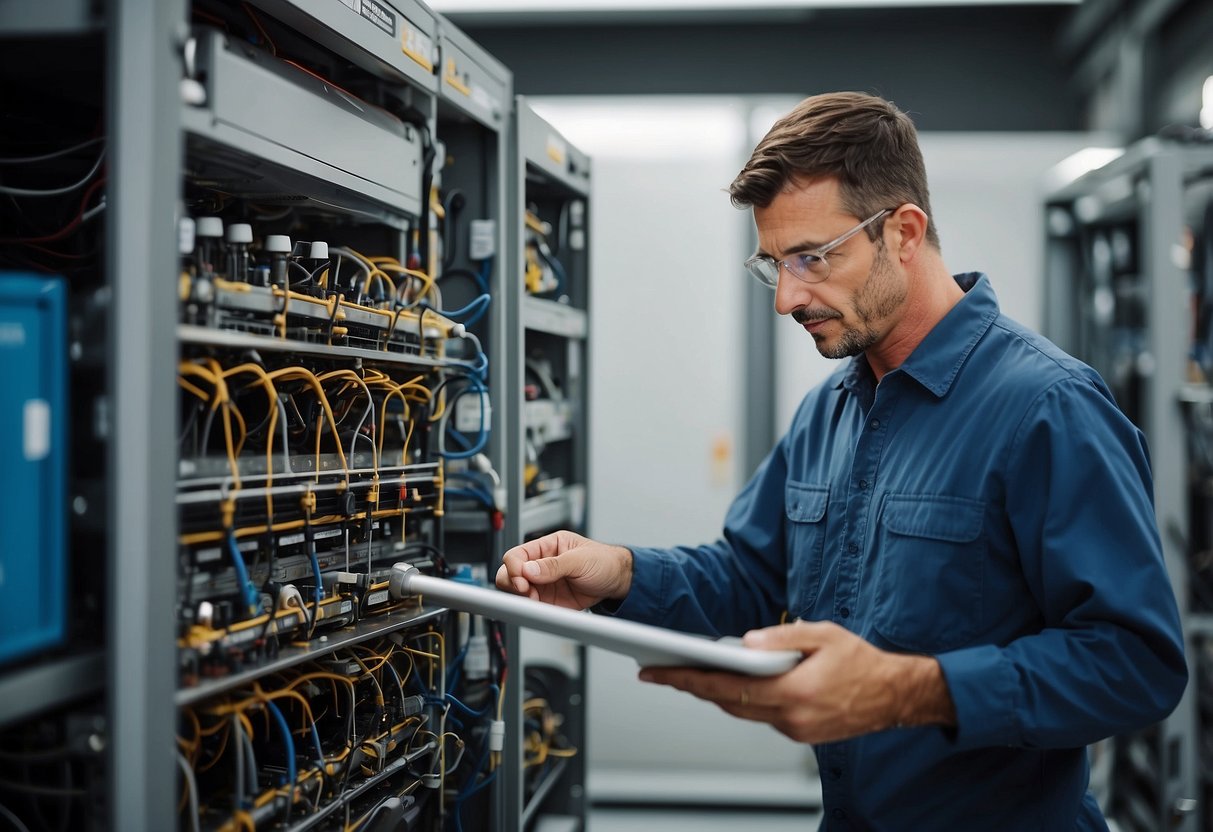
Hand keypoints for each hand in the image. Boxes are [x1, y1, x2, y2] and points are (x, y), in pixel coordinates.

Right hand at [495, 530, 632, 610]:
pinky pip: (533, 606)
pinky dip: (532, 609)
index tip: (521, 578)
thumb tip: (529, 570)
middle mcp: (541, 564)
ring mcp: (544, 584)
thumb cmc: (604, 561)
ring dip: (521, 598)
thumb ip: (554, 565)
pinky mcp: (550, 601)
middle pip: (510, 573)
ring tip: (536, 599)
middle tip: (525, 590)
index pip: (518, 554)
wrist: (619, 582)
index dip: (515, 567)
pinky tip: (541, 608)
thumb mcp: (580, 559)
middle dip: (513, 583)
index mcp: (547, 546)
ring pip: (517, 592)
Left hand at [638, 621, 954, 743]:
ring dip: (714, 695)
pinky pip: (760, 716)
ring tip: (685, 674)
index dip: (688, 680)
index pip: (727, 688)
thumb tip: (745, 642)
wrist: (895, 695)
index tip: (659, 672)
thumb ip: (783, 637)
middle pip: (727, 704)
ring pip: (742, 712)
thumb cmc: (861, 661)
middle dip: (691, 686)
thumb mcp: (823, 634)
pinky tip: (728, 684)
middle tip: (659, 671)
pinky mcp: (800, 734)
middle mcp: (791, 718)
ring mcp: (796, 730)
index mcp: (794, 692)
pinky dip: (741, 701)